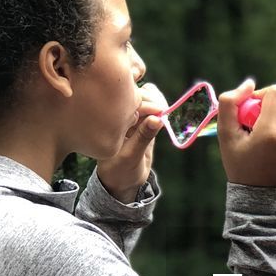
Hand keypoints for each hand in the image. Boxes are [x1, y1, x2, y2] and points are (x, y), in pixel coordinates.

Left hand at [96, 82, 167, 202]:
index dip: (147, 102)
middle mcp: (120, 114)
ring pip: (147, 98)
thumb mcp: (130, 155)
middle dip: (154, 99)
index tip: (159, 111)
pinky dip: (161, 109)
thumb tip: (157, 119)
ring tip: (166, 113)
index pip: (129, 101)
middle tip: (165, 112)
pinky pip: (153, 108)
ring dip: (158, 101)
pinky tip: (166, 116)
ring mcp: (132, 116)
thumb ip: (143, 137)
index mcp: (110, 119)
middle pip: (139, 94)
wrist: (121, 182)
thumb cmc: (118, 170)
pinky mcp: (144, 122)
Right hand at [218, 79, 275, 187]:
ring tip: (270, 145)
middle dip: (271, 112)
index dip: (263, 96)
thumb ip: (229, 104)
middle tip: (259, 132)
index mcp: (272, 133)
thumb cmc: (241, 165)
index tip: (254, 111)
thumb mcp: (226, 136)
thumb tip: (249, 83)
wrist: (262, 200)